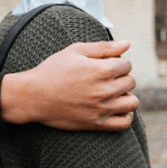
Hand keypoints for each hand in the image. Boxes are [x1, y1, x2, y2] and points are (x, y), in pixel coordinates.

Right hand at [1, 41, 137, 130]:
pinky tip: (118, 109)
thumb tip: (128, 43)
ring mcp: (102, 108)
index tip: (105, 65)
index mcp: (103, 69)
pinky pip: (124, 124)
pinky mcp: (97, 124)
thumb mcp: (76, 51)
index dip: (117, 63)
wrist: (34, 96)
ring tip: (113, 93)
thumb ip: (104, 47)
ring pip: (132, 102)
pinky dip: (126, 116)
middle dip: (121, 78)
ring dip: (126, 96)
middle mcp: (106, 90)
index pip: (127, 65)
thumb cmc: (53, 70)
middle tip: (105, 78)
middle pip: (130, 82)